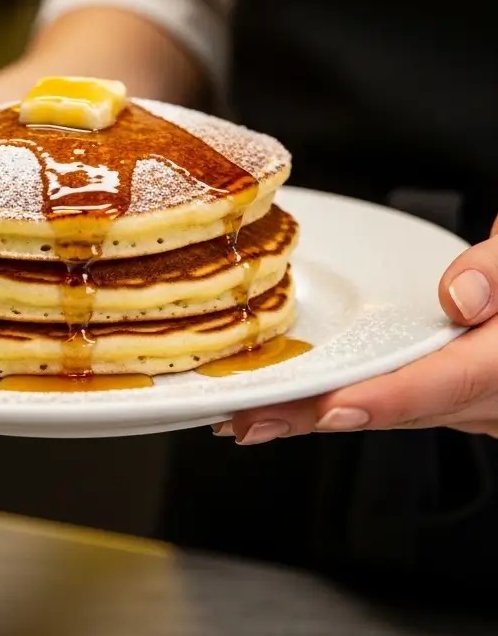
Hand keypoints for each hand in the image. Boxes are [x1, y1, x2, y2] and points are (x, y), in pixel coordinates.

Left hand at [215, 216, 497, 442]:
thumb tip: (460, 298)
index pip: (443, 382)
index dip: (384, 398)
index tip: (330, 407)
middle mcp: (489, 396)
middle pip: (397, 408)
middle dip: (317, 417)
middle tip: (245, 421)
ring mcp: (473, 402)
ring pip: (389, 412)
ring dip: (318, 417)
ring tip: (248, 419)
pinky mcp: (455, 394)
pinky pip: (393, 402)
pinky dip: (341, 403)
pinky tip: (296, 403)